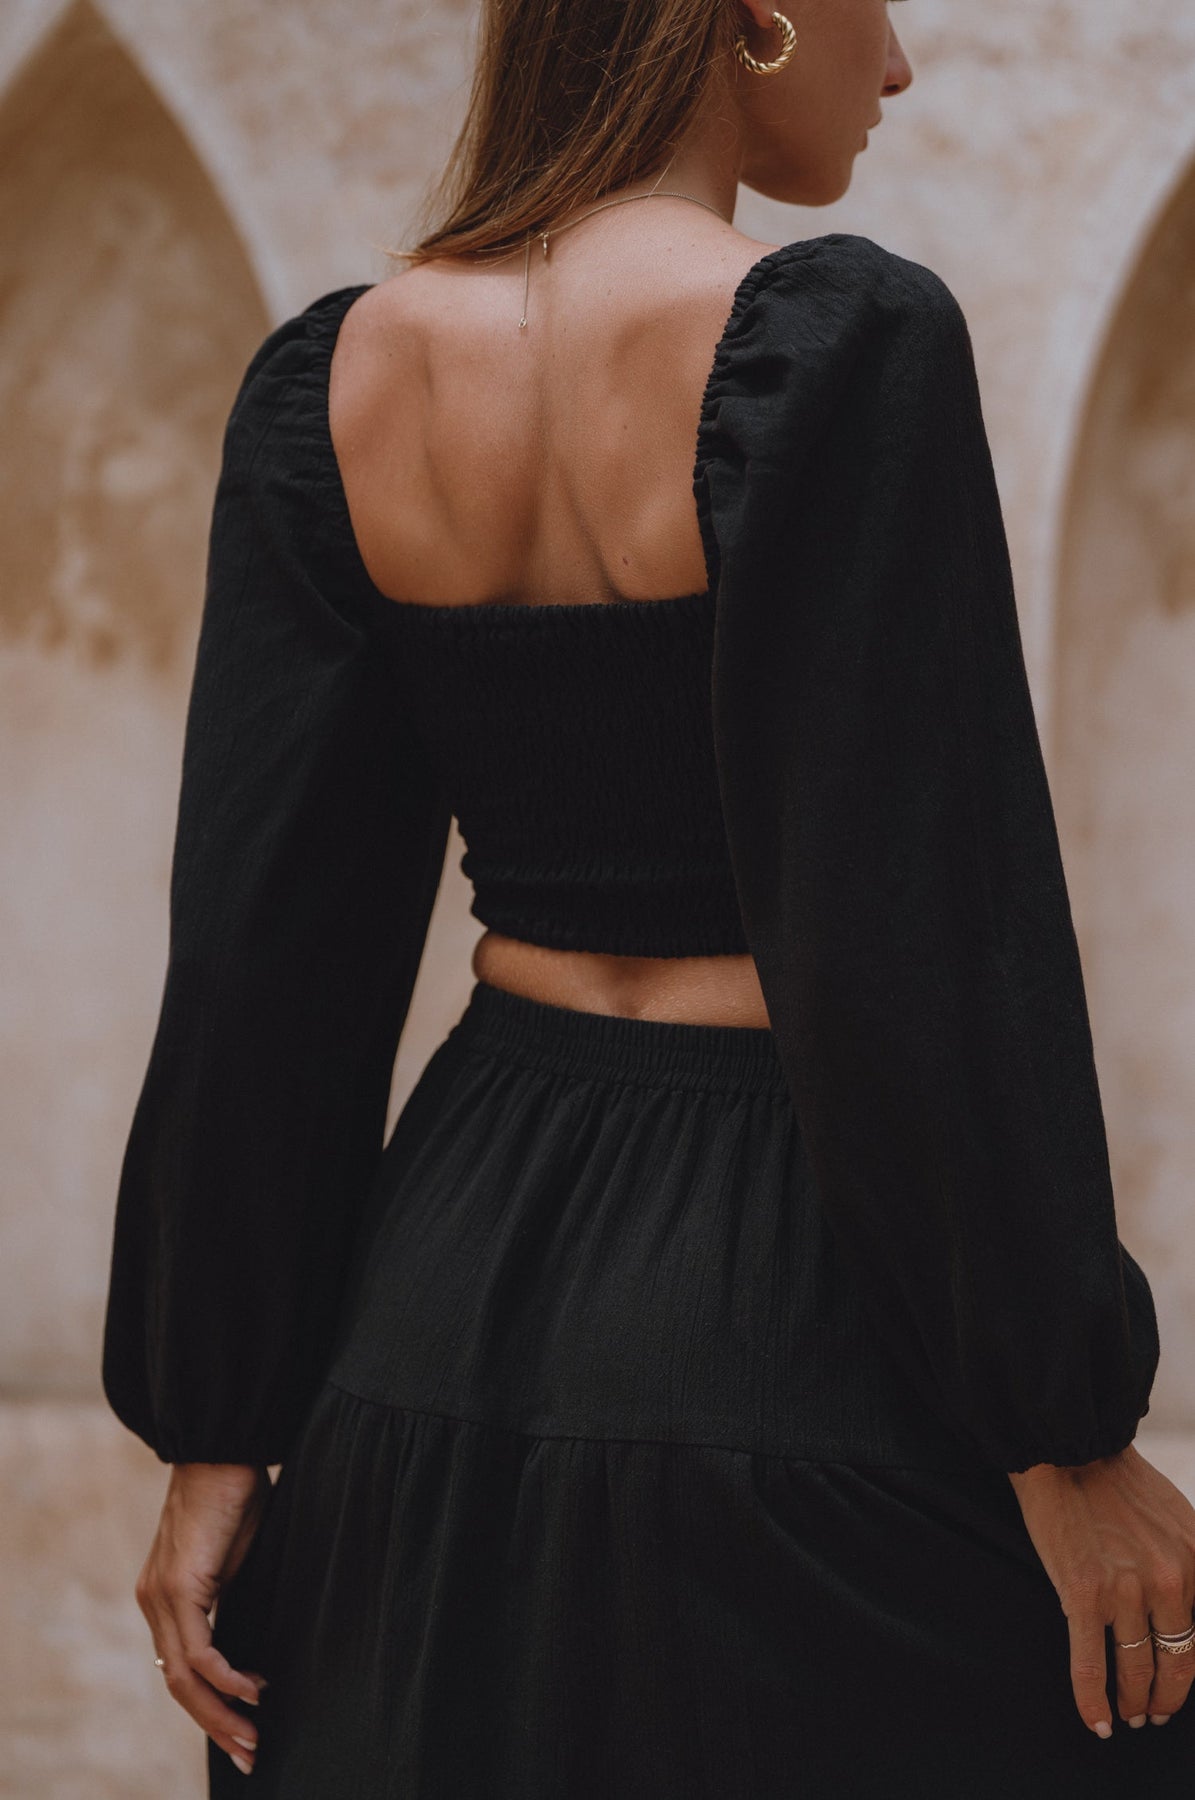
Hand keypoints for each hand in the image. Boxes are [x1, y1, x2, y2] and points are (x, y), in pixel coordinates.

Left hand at [136, 1461, 272, 1775]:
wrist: (223, 1444)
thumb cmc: (237, 1491)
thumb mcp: (237, 1556)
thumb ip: (232, 1596)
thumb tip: (252, 1637)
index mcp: (165, 1596)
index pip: (181, 1668)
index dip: (211, 1704)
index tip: (243, 1728)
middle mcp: (153, 1602)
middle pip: (178, 1685)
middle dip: (216, 1726)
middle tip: (250, 1754)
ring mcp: (162, 1596)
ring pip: (185, 1678)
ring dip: (221, 1714)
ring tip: (253, 1737)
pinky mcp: (181, 1586)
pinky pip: (199, 1651)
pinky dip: (226, 1677)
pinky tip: (253, 1689)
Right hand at [1008, 1443, 1194, 1737]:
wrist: (1067, 1449)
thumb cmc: (1117, 1481)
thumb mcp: (1178, 1520)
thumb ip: (1188, 1564)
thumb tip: (1187, 1614)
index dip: (1189, 1672)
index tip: (1178, 1687)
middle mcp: (1168, 1580)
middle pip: (1176, 1662)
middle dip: (1167, 1697)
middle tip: (1157, 1714)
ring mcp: (1125, 1590)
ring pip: (1135, 1668)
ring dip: (1134, 1701)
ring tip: (1129, 1715)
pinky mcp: (1082, 1594)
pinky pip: (1090, 1664)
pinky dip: (1093, 1700)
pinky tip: (1097, 1722)